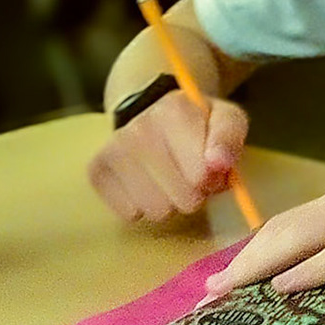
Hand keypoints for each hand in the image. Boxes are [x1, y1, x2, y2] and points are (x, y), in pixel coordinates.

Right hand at [88, 91, 248, 222]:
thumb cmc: (197, 125)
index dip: (211, 179)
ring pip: (155, 210)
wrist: (153, 115)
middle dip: (193, 194)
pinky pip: (128, 214)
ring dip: (168, 204)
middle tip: (190, 178)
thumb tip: (218, 164)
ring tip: (169, 182)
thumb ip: (228, 138)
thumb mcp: (226, 120)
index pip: (201, 175)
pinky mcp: (96, 170)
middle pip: (181, 198)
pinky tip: (146, 187)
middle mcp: (139, 127)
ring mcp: (114, 149)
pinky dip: (141, 208)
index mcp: (175, 110)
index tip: (209, 169)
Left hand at [205, 145, 324, 298]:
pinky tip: (282, 287)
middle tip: (207, 293)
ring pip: (297, 237)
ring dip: (257, 266)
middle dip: (241, 261)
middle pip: (280, 230)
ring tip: (226, 291)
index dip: (256, 250)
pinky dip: (307, 270)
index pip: (292, 224)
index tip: (228, 276)